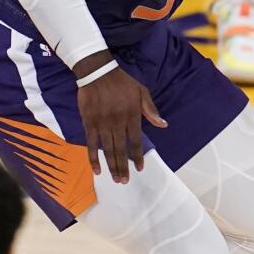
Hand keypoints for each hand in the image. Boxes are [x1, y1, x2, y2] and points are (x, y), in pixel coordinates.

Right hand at [74, 52, 166, 183]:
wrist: (97, 71)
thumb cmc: (122, 82)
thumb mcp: (141, 92)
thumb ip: (151, 110)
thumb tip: (164, 125)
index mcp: (132, 115)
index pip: (136, 141)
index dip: (137, 156)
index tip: (140, 168)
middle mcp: (118, 122)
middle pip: (121, 149)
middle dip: (123, 167)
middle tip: (125, 181)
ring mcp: (102, 123)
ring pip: (107, 149)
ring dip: (111, 166)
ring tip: (115, 179)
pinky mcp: (89, 122)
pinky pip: (91, 143)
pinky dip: (93, 157)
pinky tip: (97, 170)